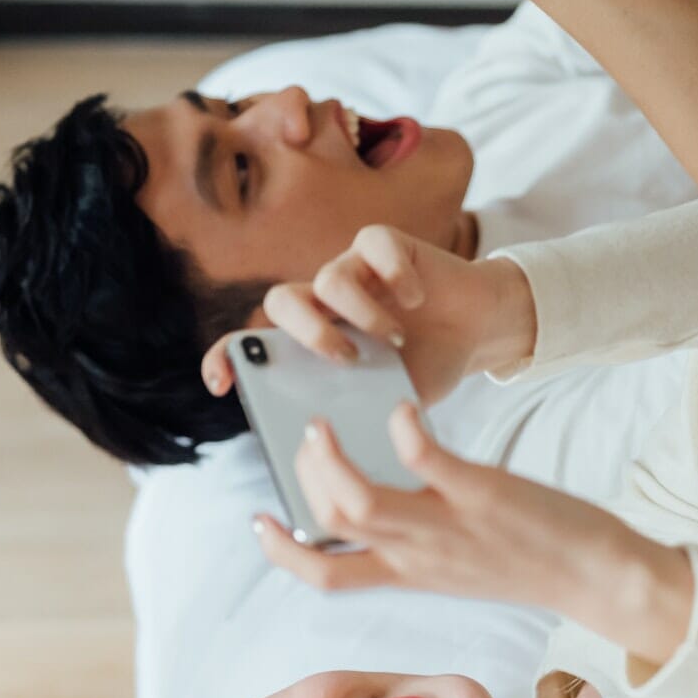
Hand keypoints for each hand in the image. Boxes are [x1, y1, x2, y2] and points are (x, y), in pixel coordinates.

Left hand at [201, 227, 536, 407]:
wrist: (477, 330)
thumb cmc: (427, 367)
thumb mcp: (391, 399)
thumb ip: (360, 414)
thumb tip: (336, 452)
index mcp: (314, 342)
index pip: (253, 344)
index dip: (226, 359)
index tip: (220, 385)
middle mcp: (325, 303)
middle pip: (281, 301)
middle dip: (306, 333)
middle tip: (345, 360)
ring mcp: (354, 270)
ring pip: (329, 278)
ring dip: (361, 313)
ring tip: (395, 338)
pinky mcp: (387, 245)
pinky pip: (373, 245)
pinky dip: (395, 275)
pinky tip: (417, 299)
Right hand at [254, 405, 694, 665]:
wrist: (600, 577)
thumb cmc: (529, 560)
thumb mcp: (457, 564)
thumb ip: (414, 539)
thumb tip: (380, 501)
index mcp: (410, 573)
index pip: (325, 576)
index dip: (282, 552)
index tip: (258, 521)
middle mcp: (421, 555)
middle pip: (332, 527)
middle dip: (303, 480)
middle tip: (304, 438)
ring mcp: (448, 526)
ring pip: (360, 502)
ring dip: (330, 459)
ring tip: (322, 423)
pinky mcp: (483, 494)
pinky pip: (427, 461)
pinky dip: (404, 430)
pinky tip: (402, 408)